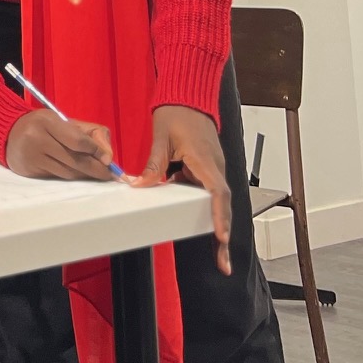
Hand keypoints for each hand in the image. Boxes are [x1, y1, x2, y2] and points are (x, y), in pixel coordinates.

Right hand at [5, 109, 117, 182]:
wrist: (9, 133)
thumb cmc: (43, 125)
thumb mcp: (65, 121)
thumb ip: (90, 133)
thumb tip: (107, 157)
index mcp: (47, 121)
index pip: (78, 141)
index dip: (96, 151)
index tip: (107, 159)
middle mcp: (37, 139)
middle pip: (75, 160)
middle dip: (96, 169)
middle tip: (109, 175)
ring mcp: (32, 157)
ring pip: (68, 172)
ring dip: (85, 175)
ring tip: (95, 174)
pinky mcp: (30, 171)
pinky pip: (58, 177)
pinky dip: (71, 177)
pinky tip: (77, 174)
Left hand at [131, 105, 232, 274]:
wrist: (187, 98)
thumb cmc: (177, 114)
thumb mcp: (161, 138)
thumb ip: (153, 164)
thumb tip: (140, 186)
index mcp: (206, 161)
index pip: (217, 192)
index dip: (219, 216)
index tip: (221, 237)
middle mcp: (215, 168)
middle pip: (223, 206)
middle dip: (223, 233)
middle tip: (223, 263)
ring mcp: (213, 170)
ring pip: (218, 203)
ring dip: (218, 226)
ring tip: (218, 256)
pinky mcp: (207, 170)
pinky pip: (208, 194)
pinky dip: (207, 211)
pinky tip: (202, 228)